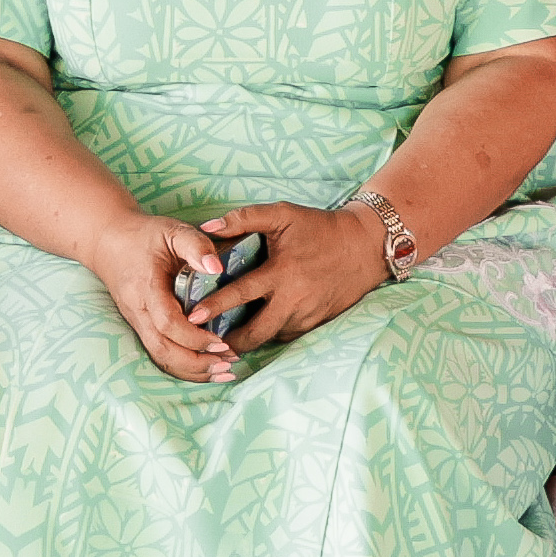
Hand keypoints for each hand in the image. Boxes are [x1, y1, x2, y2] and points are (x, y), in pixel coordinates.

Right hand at [91, 206, 249, 382]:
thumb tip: (218, 268)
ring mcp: (136, 321)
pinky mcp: (140, 326)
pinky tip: (205, 368)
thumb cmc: (144, 235)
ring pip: (160, 357)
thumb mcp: (172, 231)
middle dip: (197, 363)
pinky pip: (159, 353)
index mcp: (146, 287)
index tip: (222, 342)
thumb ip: (196, 246)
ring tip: (223, 371)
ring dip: (192, 370)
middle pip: (163, 350)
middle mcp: (137, 310)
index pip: (168, 323)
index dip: (195, 337)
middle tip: (229, 363)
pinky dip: (183, 366)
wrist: (107, 240)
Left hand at [191, 197, 392, 354]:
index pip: (240, 295)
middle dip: (228, 341)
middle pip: (254, 333)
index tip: (191, 317)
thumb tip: (207, 227)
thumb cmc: (320, 227)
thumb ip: (244, 218)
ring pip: (270, 339)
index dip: (214, 307)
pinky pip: (286, 336)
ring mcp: (306, 316)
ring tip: (224, 339)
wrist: (364, 246)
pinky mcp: (316, 324)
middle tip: (206, 341)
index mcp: (282, 273)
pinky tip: (255, 329)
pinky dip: (269, 334)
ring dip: (247, 340)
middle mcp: (293, 300)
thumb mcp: (283, 214)